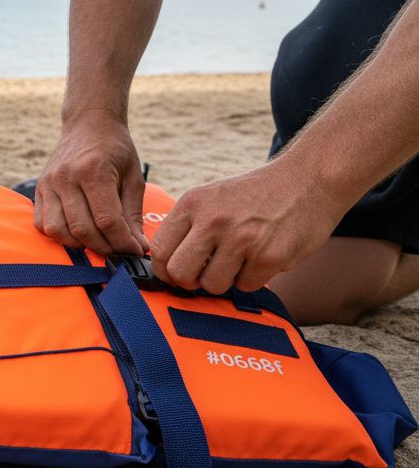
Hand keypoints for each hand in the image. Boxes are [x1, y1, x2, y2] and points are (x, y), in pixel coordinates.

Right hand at [34, 114, 148, 255]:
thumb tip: (138, 247)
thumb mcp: (133, 177)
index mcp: (93, 171)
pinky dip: (59, 235)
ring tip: (98, 242)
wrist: (88, 124)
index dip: (123, 242)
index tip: (136, 250)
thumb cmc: (115, 149)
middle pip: (83, 229)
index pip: (107, 220)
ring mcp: (49, 183)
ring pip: (58, 230)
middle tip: (120, 250)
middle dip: (105, 247)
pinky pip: (42, 224)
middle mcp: (66, 177)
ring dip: (80, 244)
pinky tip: (77, 232)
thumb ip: (133, 214)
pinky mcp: (39, 188)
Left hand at [150, 162, 344, 292]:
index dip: (165, 269)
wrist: (308, 180)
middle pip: (180, 273)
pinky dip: (252, 278)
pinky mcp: (268, 257)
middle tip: (204, 274)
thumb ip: (189, 225)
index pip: (160, 249)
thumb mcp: (212, 197)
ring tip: (239, 259)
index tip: (176, 274)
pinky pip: (246, 286)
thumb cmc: (256, 194)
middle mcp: (213, 220)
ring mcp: (241, 240)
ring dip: (225, 280)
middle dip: (190, 281)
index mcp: (193, 203)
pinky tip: (261, 256)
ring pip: (213, 285)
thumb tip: (166, 265)